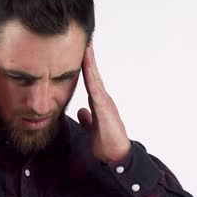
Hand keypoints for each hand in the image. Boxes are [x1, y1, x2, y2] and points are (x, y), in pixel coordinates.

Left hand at [77, 43, 131, 163]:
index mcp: (99, 103)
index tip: (80, 51)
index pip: (90, 80)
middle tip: (84, 40)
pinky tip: (87, 68)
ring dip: (90, 62)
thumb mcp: (93, 128)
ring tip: (86, 46)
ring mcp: (105, 102)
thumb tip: (82, 111)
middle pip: (93, 74)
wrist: (116, 156)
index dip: (84, 66)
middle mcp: (102, 99)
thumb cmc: (106, 144)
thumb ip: (88, 119)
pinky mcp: (105, 108)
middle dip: (88, 57)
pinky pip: (96, 90)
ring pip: (95, 78)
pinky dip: (91, 77)